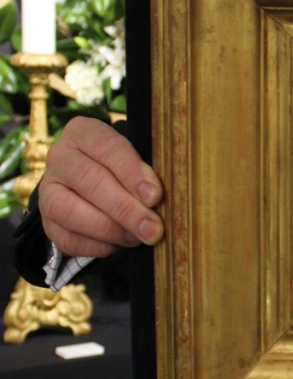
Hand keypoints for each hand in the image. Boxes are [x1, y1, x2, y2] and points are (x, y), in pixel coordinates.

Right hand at [38, 117, 163, 258]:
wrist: (94, 186)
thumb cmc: (124, 168)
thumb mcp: (135, 158)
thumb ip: (145, 172)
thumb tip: (158, 200)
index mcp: (83, 133)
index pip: (108, 147)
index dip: (132, 172)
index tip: (155, 196)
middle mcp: (60, 158)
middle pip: (89, 181)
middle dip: (125, 208)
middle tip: (153, 228)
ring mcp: (48, 190)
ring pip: (70, 211)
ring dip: (110, 229)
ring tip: (139, 237)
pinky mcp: (48, 222)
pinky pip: (68, 238)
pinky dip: (98, 245)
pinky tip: (122, 244)